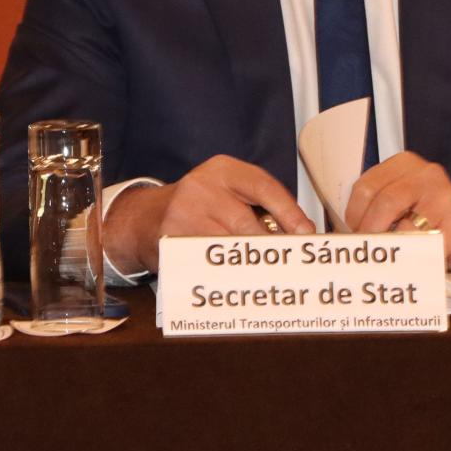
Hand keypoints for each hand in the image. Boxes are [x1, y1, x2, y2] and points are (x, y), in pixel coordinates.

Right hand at [103, 155, 314, 273]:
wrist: (145, 217)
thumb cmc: (197, 206)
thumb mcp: (225, 191)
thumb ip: (257, 203)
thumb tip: (298, 230)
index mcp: (223, 170)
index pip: (264, 187)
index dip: (288, 212)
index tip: (305, 233)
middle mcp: (203, 186)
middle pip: (247, 223)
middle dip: (271, 246)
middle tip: (291, 262)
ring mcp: (184, 213)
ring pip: (227, 247)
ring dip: (251, 264)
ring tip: (270, 274)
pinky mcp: (171, 239)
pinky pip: (207, 262)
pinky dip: (227, 273)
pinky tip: (239, 280)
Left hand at [344, 152, 450, 270]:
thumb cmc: (429, 216)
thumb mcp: (402, 198)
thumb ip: (376, 204)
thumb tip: (346, 229)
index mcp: (405, 164)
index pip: (366, 186)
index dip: (354, 213)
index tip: (352, 229)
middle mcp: (426, 175)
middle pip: (383, 203)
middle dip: (369, 231)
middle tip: (366, 247)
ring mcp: (444, 199)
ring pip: (403, 226)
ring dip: (389, 247)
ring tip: (385, 255)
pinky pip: (424, 247)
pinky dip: (411, 258)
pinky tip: (408, 261)